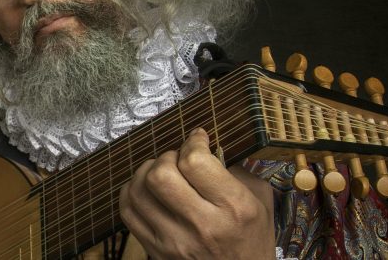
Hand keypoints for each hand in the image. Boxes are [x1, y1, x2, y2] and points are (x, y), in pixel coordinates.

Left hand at [119, 128, 274, 258]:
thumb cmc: (251, 239)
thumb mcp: (259, 201)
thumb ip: (236, 169)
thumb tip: (207, 146)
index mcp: (233, 208)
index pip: (195, 162)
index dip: (192, 141)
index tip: (197, 138)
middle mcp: (202, 225)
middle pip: (161, 175)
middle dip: (168, 156)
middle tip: (179, 159)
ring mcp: (175, 241)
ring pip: (138, 190)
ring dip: (147, 171)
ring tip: (162, 172)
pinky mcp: (156, 251)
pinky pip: (127, 211)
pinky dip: (131, 191)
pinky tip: (146, 188)